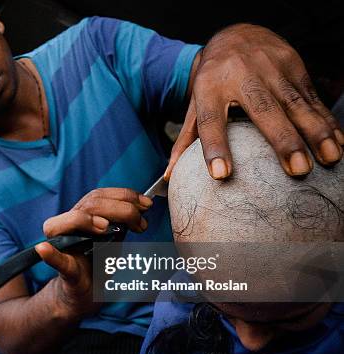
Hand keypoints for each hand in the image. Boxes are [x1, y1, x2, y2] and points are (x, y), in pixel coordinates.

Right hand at [35, 188, 151, 316]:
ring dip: (92, 220)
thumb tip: (141, 205)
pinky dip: (50, 254)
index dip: (123, 195)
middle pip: (89, 205)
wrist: (85, 294)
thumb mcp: (113, 240)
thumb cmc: (98, 265)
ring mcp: (64, 246)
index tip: (145, 204)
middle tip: (140, 222)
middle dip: (121, 208)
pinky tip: (43, 249)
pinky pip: (57, 260)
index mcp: (81, 218)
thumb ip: (121, 222)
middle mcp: (69, 226)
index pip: (97, 195)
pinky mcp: (65, 269)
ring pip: (73, 220)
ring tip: (108, 228)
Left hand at [166, 24, 342, 180]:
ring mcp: (270, 68)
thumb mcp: (196, 104)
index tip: (221, 174)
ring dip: (315, 131)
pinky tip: (338, 141)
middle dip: (282, 140)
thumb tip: (169, 176)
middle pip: (262, 110)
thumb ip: (186, 140)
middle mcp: (241, 76)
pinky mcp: (293, 65)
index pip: (211, 120)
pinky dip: (326, 120)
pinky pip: (311, 97)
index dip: (215, 147)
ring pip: (295, 102)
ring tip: (328, 158)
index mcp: (210, 87)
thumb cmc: (212, 78)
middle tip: (297, 170)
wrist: (235, 35)